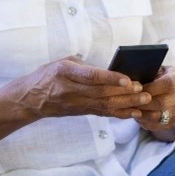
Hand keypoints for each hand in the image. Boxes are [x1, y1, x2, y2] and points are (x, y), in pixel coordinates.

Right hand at [18, 56, 150, 119]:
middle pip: (102, 93)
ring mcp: (76, 104)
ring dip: (126, 104)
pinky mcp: (80, 112)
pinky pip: (102, 112)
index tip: (128, 79)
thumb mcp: (64, 62)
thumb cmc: (48, 75)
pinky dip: (119, 112)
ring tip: (144, 101)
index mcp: (65, 73)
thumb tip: (110, 71)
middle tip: (143, 90)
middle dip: (125, 93)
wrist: (30, 99)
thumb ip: (86, 66)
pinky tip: (134, 112)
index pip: (91, 77)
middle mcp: (71, 90)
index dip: (111, 79)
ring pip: (104, 105)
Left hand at [135, 66, 174, 130]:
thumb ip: (147, 73)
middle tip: (130, 101)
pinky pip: (157, 125)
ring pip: (159, 116)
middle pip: (163, 102)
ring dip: (142, 113)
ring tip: (131, 109)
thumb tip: (129, 81)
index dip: (151, 88)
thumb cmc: (161, 77)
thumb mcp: (157, 69)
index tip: (137, 89)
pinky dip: (144, 121)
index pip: (169, 84)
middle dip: (144, 103)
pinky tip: (136, 115)